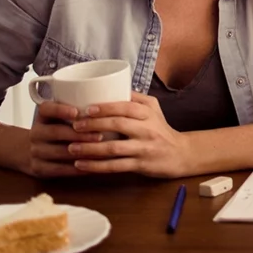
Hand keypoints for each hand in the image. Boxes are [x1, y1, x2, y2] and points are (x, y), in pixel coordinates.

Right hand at [25, 101, 101, 177]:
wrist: (34, 153)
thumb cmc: (60, 130)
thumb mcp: (63, 118)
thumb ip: (79, 112)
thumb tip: (110, 106)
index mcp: (43, 116)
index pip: (46, 109)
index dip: (60, 110)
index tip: (77, 112)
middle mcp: (36, 133)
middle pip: (55, 132)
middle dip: (79, 135)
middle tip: (99, 136)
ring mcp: (35, 151)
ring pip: (59, 152)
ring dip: (81, 153)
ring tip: (101, 153)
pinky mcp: (39, 168)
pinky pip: (59, 169)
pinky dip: (77, 168)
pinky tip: (92, 166)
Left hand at [67, 92, 192, 177]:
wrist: (180, 154)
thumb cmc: (161, 129)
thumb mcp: (154, 109)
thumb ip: (135, 98)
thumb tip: (110, 85)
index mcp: (148, 113)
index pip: (126, 107)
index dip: (106, 108)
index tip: (86, 109)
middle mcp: (147, 129)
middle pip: (118, 125)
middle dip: (93, 125)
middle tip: (73, 127)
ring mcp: (144, 148)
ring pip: (114, 148)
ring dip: (90, 149)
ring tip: (71, 148)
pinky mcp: (141, 165)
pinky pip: (115, 166)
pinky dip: (96, 166)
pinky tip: (81, 165)